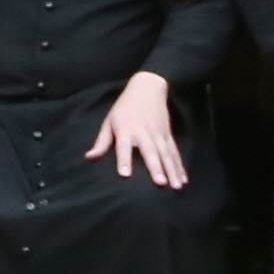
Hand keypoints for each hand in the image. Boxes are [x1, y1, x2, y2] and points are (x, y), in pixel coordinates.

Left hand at [90, 71, 188, 186]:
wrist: (148, 87)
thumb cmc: (124, 107)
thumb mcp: (110, 121)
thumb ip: (102, 142)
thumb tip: (89, 157)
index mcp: (126, 129)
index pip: (124, 147)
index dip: (124, 160)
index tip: (125, 175)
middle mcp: (144, 132)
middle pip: (150, 152)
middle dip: (156, 168)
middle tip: (160, 183)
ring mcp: (158, 133)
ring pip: (166, 154)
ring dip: (172, 171)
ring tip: (177, 187)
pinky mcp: (167, 134)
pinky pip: (174, 152)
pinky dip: (180, 166)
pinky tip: (184, 179)